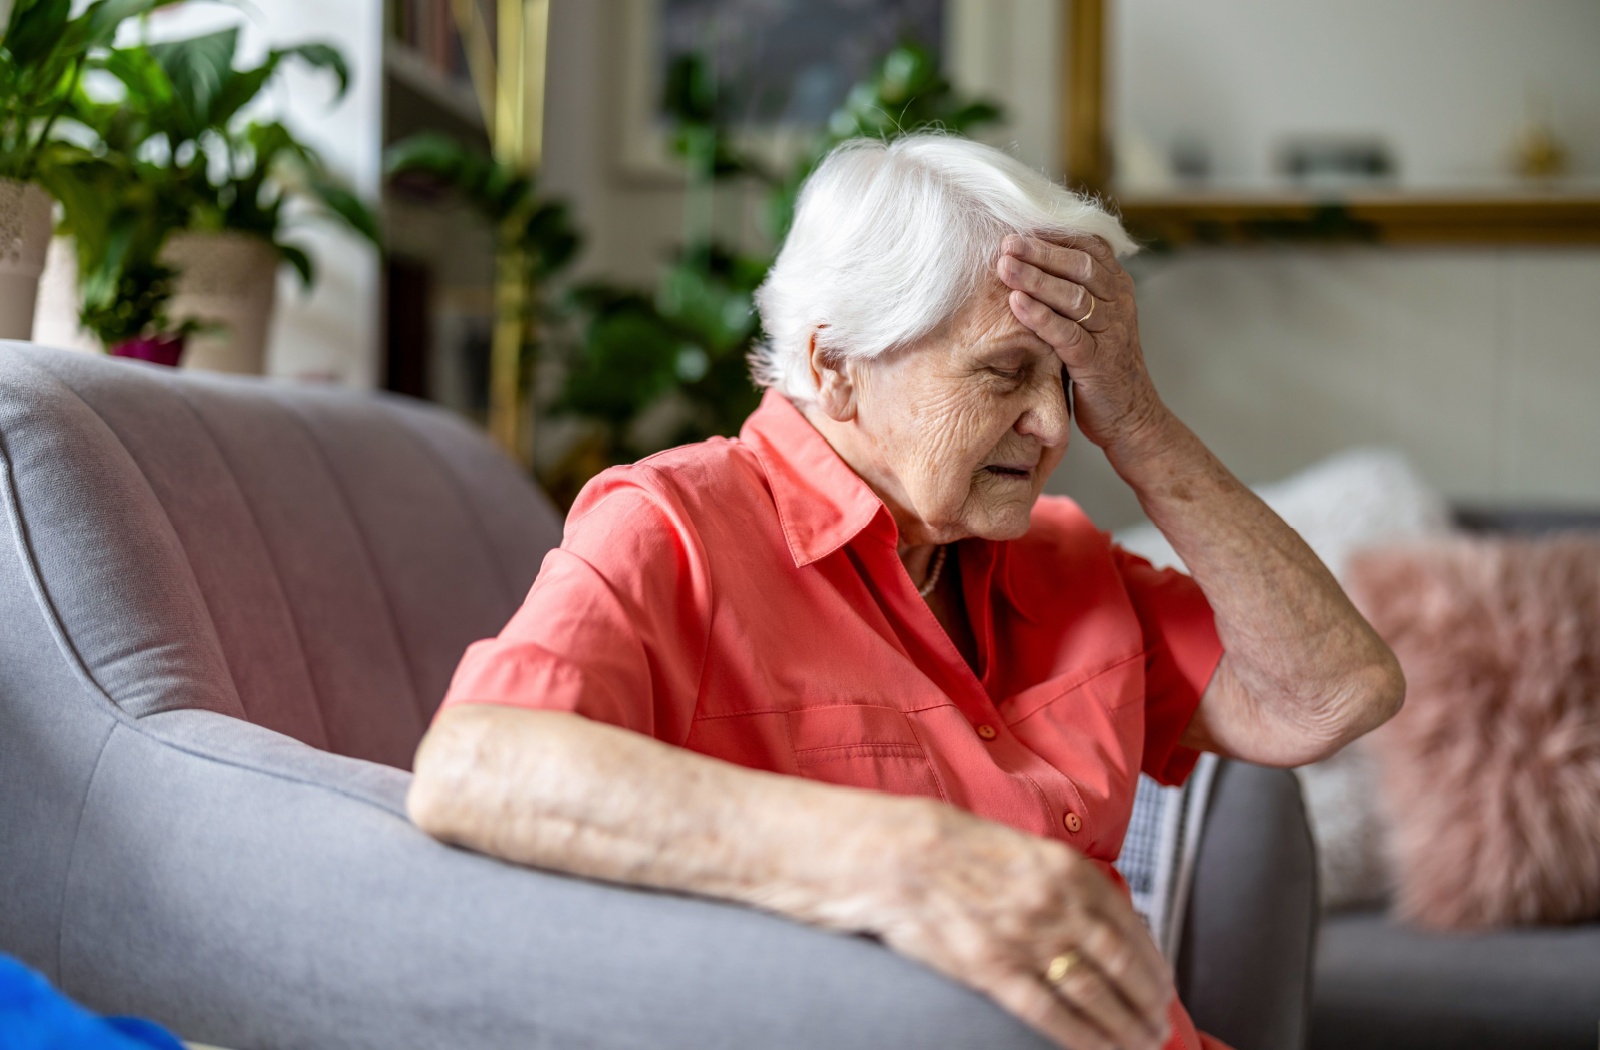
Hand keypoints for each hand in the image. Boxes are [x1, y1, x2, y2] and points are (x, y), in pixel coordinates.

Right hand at [869, 801, 1174, 1049]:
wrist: (901, 856)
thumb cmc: (958, 850)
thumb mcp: (1026, 850)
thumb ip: (1067, 883)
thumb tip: (1105, 917)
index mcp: (1069, 872)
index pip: (1130, 928)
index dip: (1153, 965)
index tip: (1164, 987)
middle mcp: (1057, 906)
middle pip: (1121, 966)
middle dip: (1148, 1003)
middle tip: (1160, 1025)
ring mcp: (1028, 940)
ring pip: (1095, 994)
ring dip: (1126, 1025)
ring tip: (1141, 1044)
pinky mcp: (995, 971)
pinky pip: (1051, 1013)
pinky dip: (1084, 1038)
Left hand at [996, 234, 1168, 455]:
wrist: (1129, 417)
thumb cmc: (1097, 366)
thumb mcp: (1088, 321)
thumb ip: (1067, 292)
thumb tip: (1023, 259)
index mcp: (1116, 287)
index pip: (1088, 247)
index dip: (1053, 235)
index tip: (1018, 226)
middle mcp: (1119, 303)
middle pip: (1080, 266)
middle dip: (1040, 251)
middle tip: (1005, 242)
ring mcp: (1111, 332)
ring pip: (1074, 296)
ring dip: (1036, 278)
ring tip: (1004, 266)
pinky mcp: (1098, 362)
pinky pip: (1068, 334)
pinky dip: (1041, 317)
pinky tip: (1016, 303)